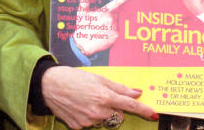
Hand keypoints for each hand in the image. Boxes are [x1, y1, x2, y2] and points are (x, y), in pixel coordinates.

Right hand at [41, 66, 156, 129]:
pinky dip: (88, 117)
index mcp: (104, 96)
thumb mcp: (98, 78)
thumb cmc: (73, 77)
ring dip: (100, 113)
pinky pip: (90, 124)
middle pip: (117, 115)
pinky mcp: (78, 127)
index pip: (130, 105)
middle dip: (114, 108)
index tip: (154, 114)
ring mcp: (88, 121)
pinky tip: (79, 107)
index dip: (143, 110)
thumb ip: (119, 87)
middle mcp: (98, 111)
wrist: (49, 85)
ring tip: (86, 100)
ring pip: (103, 120)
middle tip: (100, 96)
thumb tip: (137, 92)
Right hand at [72, 0, 134, 56]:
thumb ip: (85, 1)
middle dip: (111, 16)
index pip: (117, 2)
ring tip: (103, 29)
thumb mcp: (82, 13)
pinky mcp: (116, 36)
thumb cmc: (82, 28)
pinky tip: (105, 34)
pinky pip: (118, 31)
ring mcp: (115, 28)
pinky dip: (113, 31)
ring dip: (112, 24)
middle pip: (117, 14)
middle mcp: (111, 19)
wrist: (83, 45)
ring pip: (117, 22)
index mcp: (104, 12)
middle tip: (101, 22)